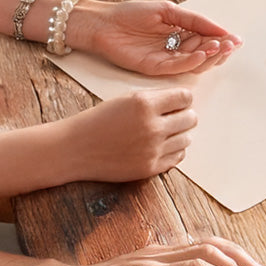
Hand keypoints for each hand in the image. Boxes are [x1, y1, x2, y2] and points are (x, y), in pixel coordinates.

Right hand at [60, 88, 197, 181]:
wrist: (74, 149)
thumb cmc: (98, 121)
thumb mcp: (125, 99)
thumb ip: (155, 99)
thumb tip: (184, 100)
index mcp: (144, 104)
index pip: (185, 97)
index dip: (182, 99)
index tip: (178, 103)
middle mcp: (152, 126)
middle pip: (191, 118)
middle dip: (184, 116)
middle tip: (173, 118)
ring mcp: (152, 149)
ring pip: (187, 138)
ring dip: (179, 134)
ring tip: (163, 133)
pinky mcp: (150, 167)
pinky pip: (178, 157)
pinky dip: (173, 151)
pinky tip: (160, 146)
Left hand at [68, 0, 240, 75]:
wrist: (102, 22)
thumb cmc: (131, 14)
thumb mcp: (169, 10)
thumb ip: (195, 20)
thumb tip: (221, 29)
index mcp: (181, 35)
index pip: (208, 41)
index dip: (223, 41)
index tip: (236, 39)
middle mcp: (177, 49)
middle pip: (205, 54)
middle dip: (221, 50)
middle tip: (231, 45)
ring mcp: (167, 60)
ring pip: (195, 63)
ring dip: (210, 56)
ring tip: (219, 47)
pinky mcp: (155, 68)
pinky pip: (178, 68)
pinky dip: (192, 61)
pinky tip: (202, 54)